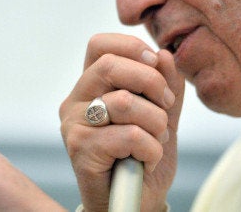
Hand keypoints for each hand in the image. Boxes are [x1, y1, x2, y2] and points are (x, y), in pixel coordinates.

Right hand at [59, 33, 184, 211]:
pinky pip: (129, 136)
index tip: (156, 65)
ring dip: (156, 123)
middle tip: (166, 105)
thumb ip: (165, 85)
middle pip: (109, 66)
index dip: (132, 47)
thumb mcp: (162, 115)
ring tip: (157, 140)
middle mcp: (75, 101)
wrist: (134, 203)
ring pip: (126, 102)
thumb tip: (164, 55)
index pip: (99, 45)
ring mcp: (74, 125)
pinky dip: (151, 148)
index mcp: (91, 87)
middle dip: (151, 82)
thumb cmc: (143, 157)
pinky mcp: (80, 150)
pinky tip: (146, 160)